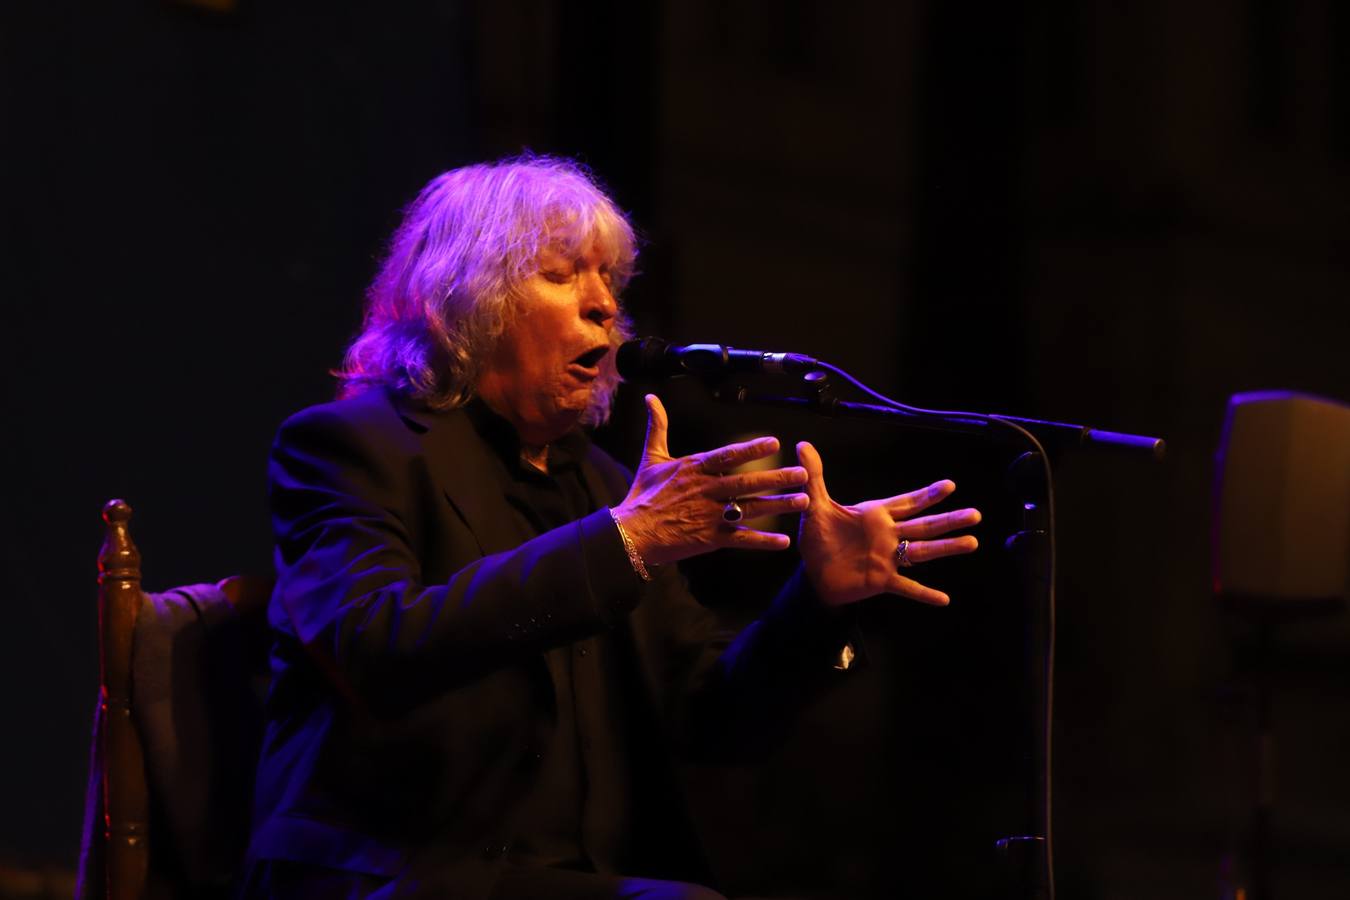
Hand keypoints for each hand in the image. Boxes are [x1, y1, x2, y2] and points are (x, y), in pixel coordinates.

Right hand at [613, 395, 809, 565]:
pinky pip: (741, 539)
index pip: (727, 456)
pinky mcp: (710, 538)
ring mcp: (710, 515)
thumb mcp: (652, 458)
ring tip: (804, 501)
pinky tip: (783, 542)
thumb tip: (650, 398)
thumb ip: (658, 427)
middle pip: (746, 483)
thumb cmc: (642, 495)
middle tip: (802, 474)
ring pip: (750, 509)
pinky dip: (762, 541)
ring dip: (778, 505)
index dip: (750, 449)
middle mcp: (706, 490)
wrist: (631, 532)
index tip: (774, 443)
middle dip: (776, 478)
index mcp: (695, 469)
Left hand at [796, 441, 980, 606]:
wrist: (813, 574)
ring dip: (947, 548)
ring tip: (972, 542)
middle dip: (949, 519)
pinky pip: (907, 587)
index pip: (907, 503)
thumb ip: (814, 477)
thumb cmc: (819, 538)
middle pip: (924, 526)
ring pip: (923, 552)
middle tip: (975, 514)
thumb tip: (803, 445)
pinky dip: (925, 593)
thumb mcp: (815, 506)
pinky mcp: (882, 580)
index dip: (928, 495)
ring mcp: (888, 559)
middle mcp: (888, 535)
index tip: (950, 485)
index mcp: (876, 515)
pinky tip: (945, 599)